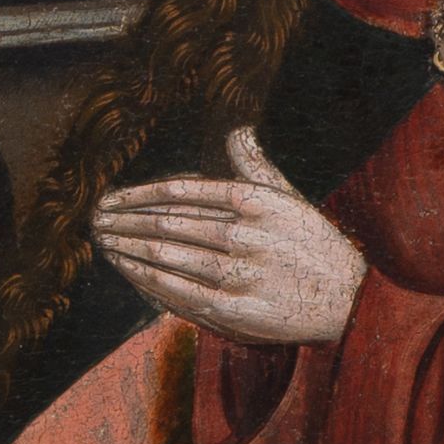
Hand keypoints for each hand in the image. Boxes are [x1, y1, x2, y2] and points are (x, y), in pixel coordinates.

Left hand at [94, 128, 367, 343]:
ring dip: (127, 248)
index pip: (181, 191)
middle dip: (124, 221)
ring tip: (104, 242)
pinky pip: (176, 292)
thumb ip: (256, 167)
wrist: (349, 300)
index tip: (111, 198)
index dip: (138, 195)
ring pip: (166, 256)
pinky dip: (145, 279)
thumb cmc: (313, 246)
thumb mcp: (290, 199)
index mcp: (254, 201)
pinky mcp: (233, 311)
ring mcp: (237, 274)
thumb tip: (237, 132)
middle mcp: (244, 234)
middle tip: (94, 219)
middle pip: (167, 223)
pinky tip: (126, 270)